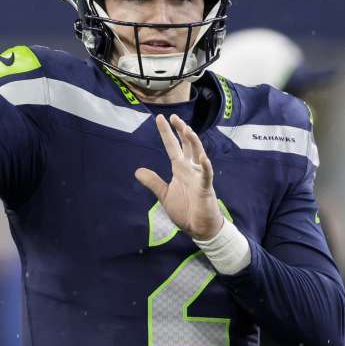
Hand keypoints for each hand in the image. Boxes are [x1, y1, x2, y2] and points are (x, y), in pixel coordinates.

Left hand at [135, 115, 224, 240]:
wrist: (198, 228)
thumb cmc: (185, 210)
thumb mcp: (164, 195)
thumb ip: (153, 182)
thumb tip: (138, 171)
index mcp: (180, 169)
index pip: (173, 147)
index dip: (166, 133)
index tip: (160, 118)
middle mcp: (191, 169)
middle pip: (187, 145)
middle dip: (181, 130)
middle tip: (174, 117)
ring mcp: (200, 177)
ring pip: (198, 154)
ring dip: (193, 142)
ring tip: (186, 130)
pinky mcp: (206, 188)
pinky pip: (207, 175)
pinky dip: (206, 166)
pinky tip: (203, 157)